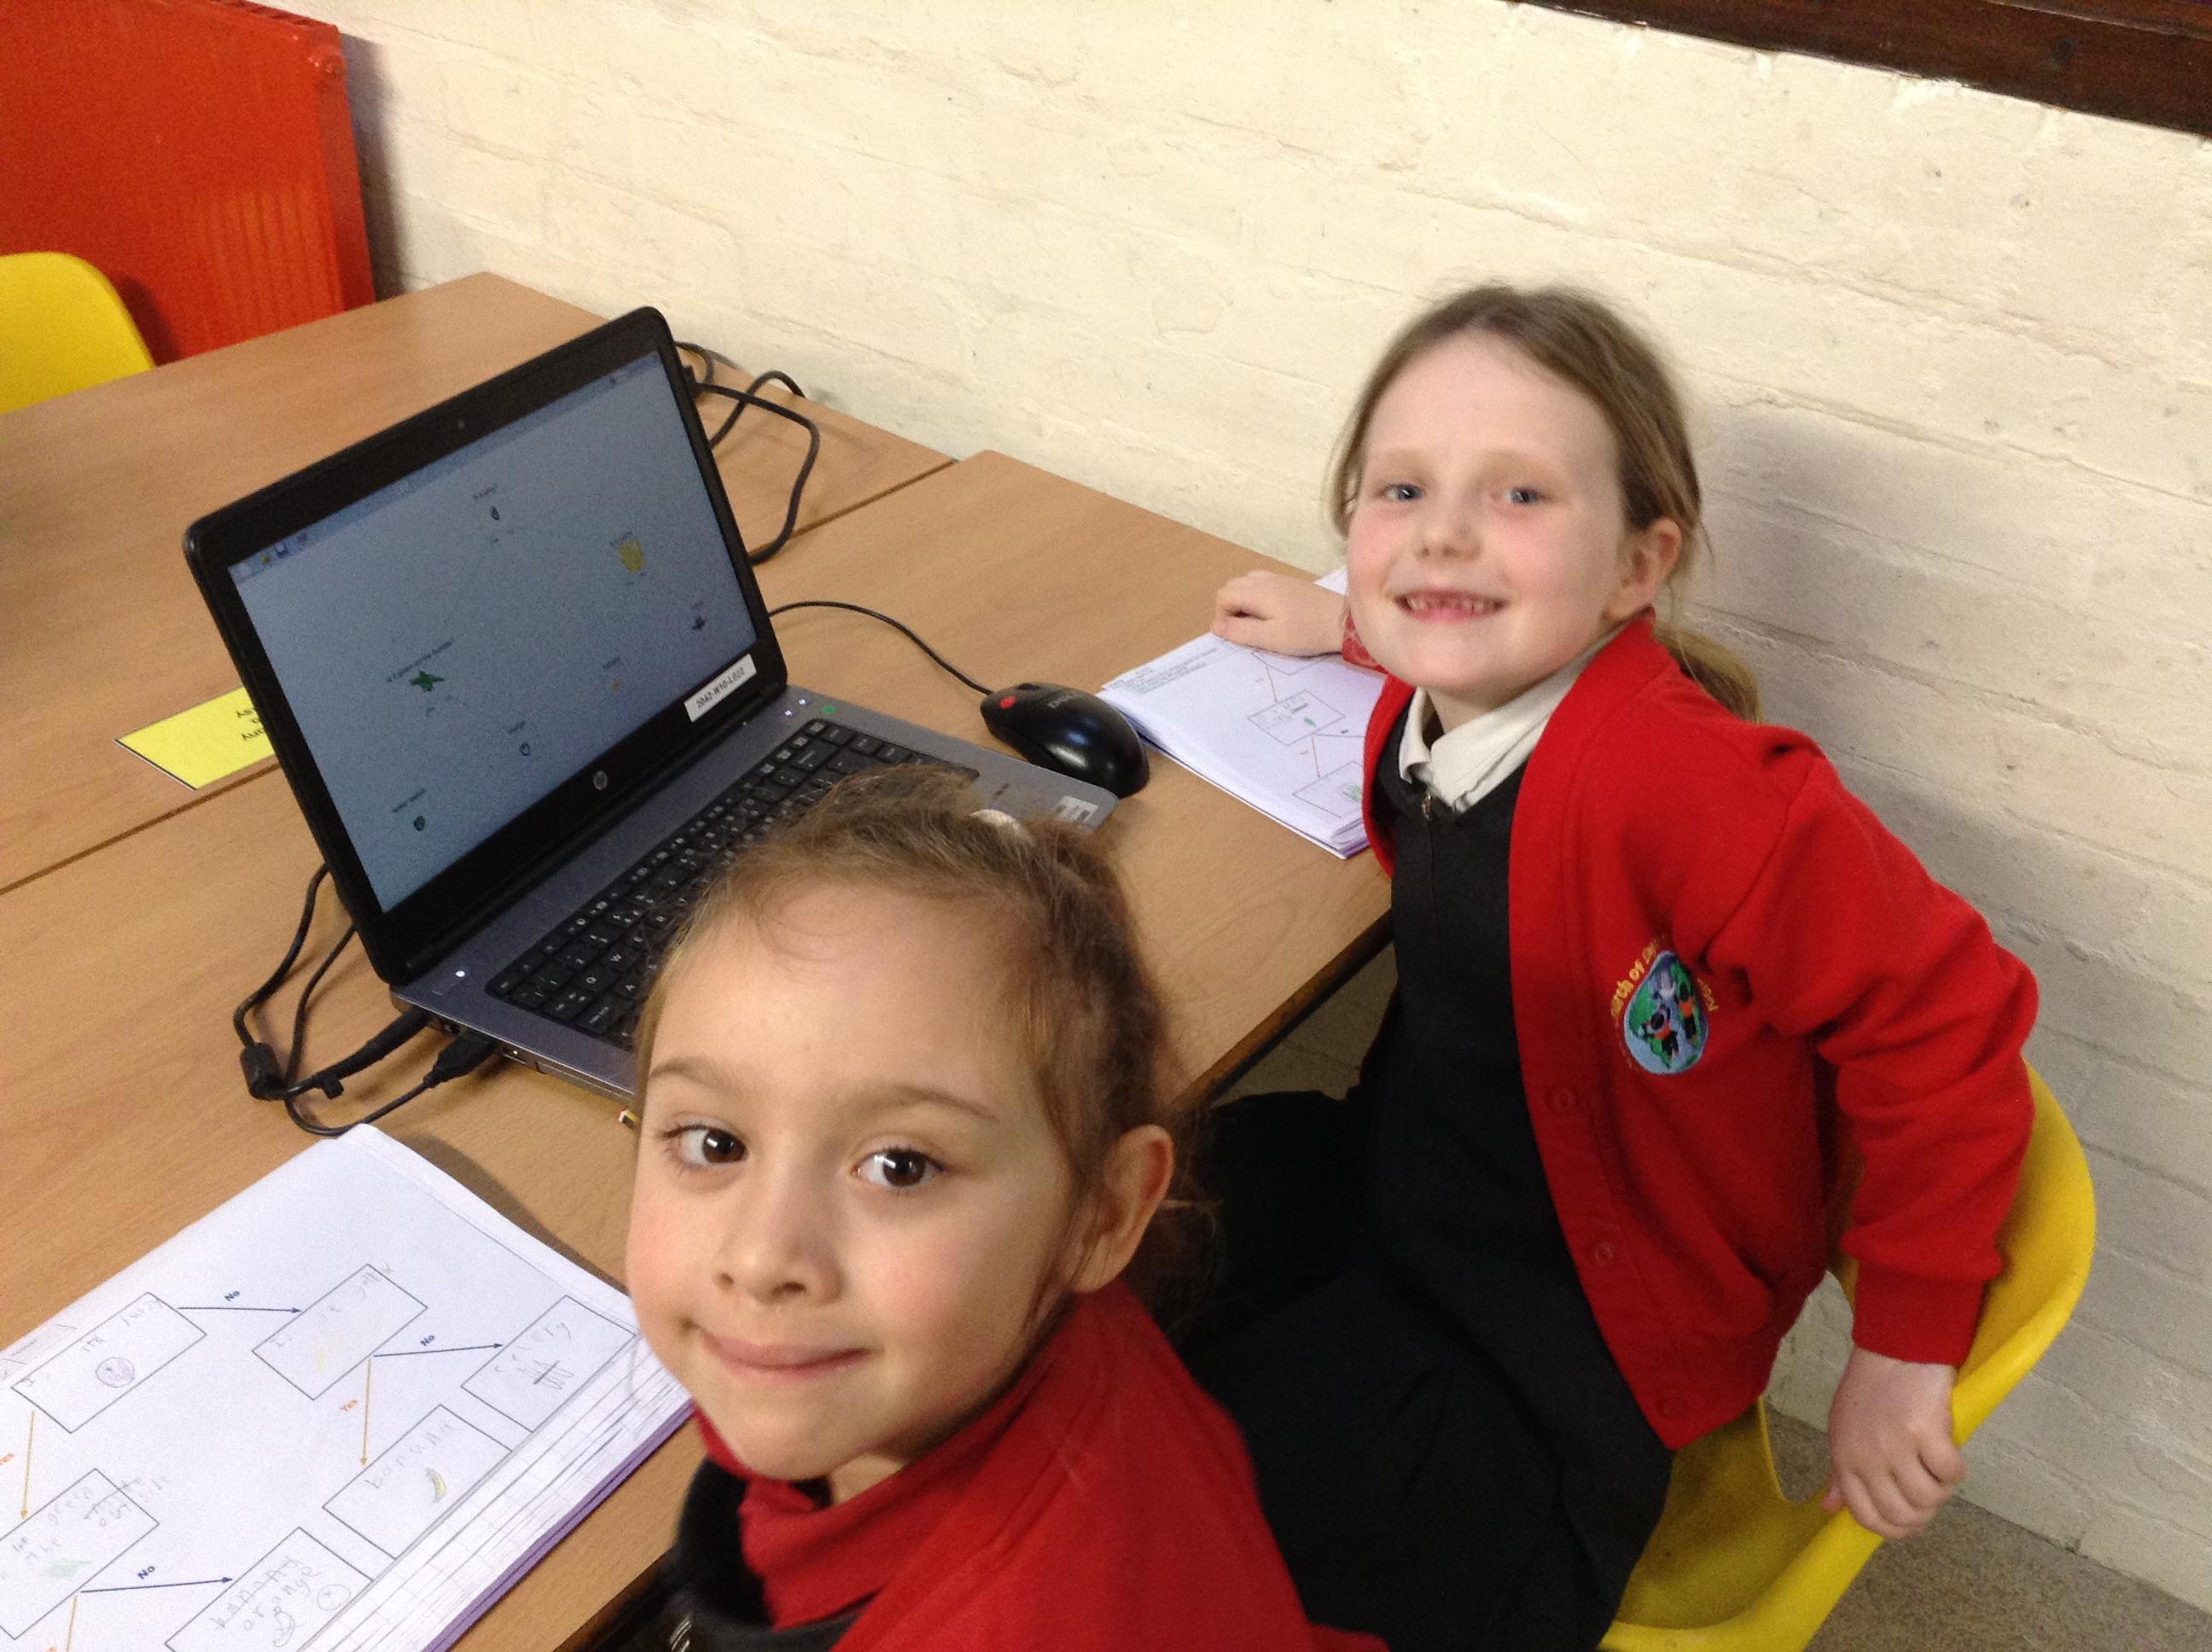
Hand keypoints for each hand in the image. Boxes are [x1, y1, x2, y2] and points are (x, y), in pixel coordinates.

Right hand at [1212, 571, 1347, 656]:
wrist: (1344, 621)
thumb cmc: (1306, 632)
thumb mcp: (1271, 638)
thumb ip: (1241, 631)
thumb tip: (1216, 626)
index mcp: (1257, 592)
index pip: (1223, 596)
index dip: (1221, 616)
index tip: (1234, 635)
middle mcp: (1265, 580)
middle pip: (1233, 586)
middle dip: (1230, 607)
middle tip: (1244, 630)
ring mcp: (1279, 579)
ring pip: (1247, 583)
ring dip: (1243, 601)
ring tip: (1256, 622)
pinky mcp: (1292, 583)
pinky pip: (1263, 584)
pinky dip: (1257, 597)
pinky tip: (1272, 614)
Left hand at [1821, 1348, 1964, 1539]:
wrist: (1895, 1349)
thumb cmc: (1870, 1390)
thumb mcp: (1844, 1430)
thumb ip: (1841, 1473)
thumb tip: (1831, 1508)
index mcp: (1844, 1459)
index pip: (1866, 1516)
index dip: (1895, 1529)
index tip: (1913, 1522)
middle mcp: (1867, 1457)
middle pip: (1903, 1514)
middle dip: (1924, 1511)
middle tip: (1930, 1489)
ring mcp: (1896, 1446)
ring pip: (1930, 1498)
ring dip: (1941, 1488)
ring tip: (1937, 1465)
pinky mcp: (1927, 1433)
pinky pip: (1951, 1474)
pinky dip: (1956, 1469)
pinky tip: (1949, 1451)